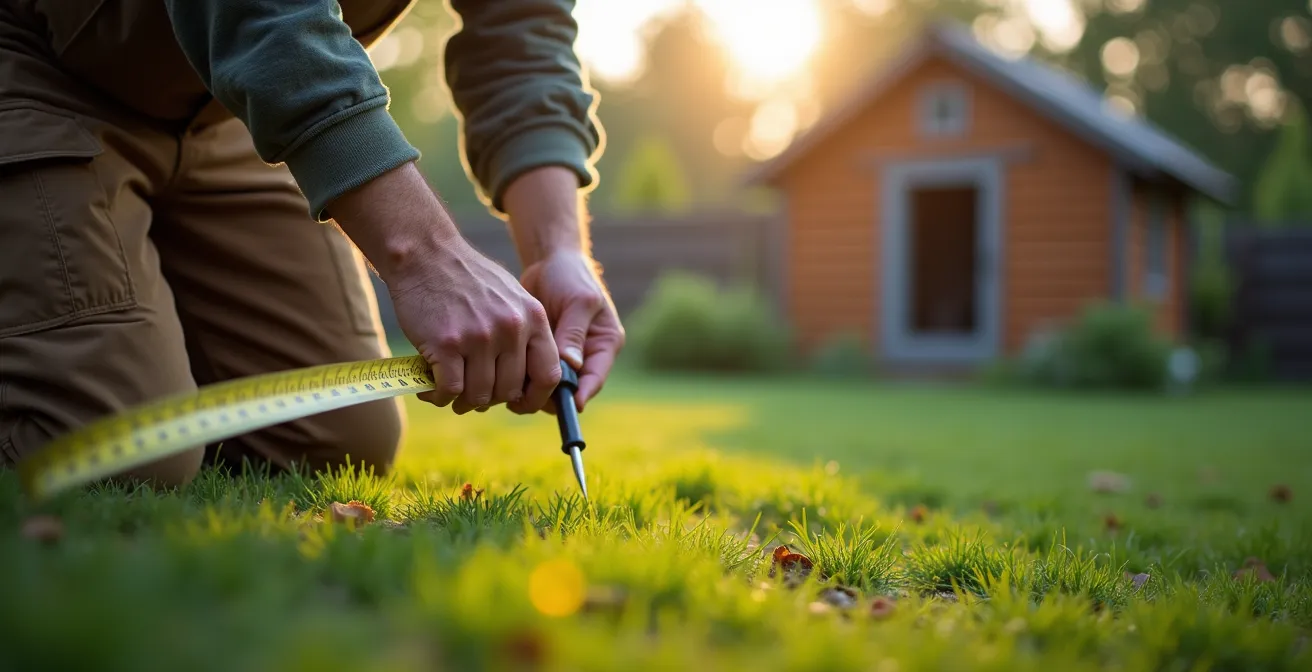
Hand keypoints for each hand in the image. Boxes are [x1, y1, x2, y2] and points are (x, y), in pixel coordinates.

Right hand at [325, 162, 561, 414]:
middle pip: (509, 391)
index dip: (534, 398)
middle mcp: (511, 328)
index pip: (549, 375)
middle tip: (471, 393)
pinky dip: (439, 397)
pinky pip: (450, 390)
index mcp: (533, 318)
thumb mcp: (512, 297)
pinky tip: (431, 389)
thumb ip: (525, 333)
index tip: (516, 403)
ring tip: (450, 392)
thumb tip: (528, 379)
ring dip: (463, 401)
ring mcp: (480, 337)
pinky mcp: (447, 344)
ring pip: (479, 396)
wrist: (426, 254)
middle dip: (490, 399)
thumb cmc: (467, 279)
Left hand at [511, 251, 623, 413]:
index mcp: (604, 344)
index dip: (580, 395)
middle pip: (569, 389)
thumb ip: (573, 332)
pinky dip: (519, 376)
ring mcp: (564, 356)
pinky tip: (501, 373)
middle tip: (522, 398)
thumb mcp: (578, 301)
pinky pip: (531, 374)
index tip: (564, 406)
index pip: (594, 379)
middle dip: (547, 396)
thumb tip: (570, 365)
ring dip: (530, 389)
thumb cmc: (570, 276)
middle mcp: (586, 356)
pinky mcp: (542, 352)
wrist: (549, 261)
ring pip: (548, 386)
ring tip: (508, 387)